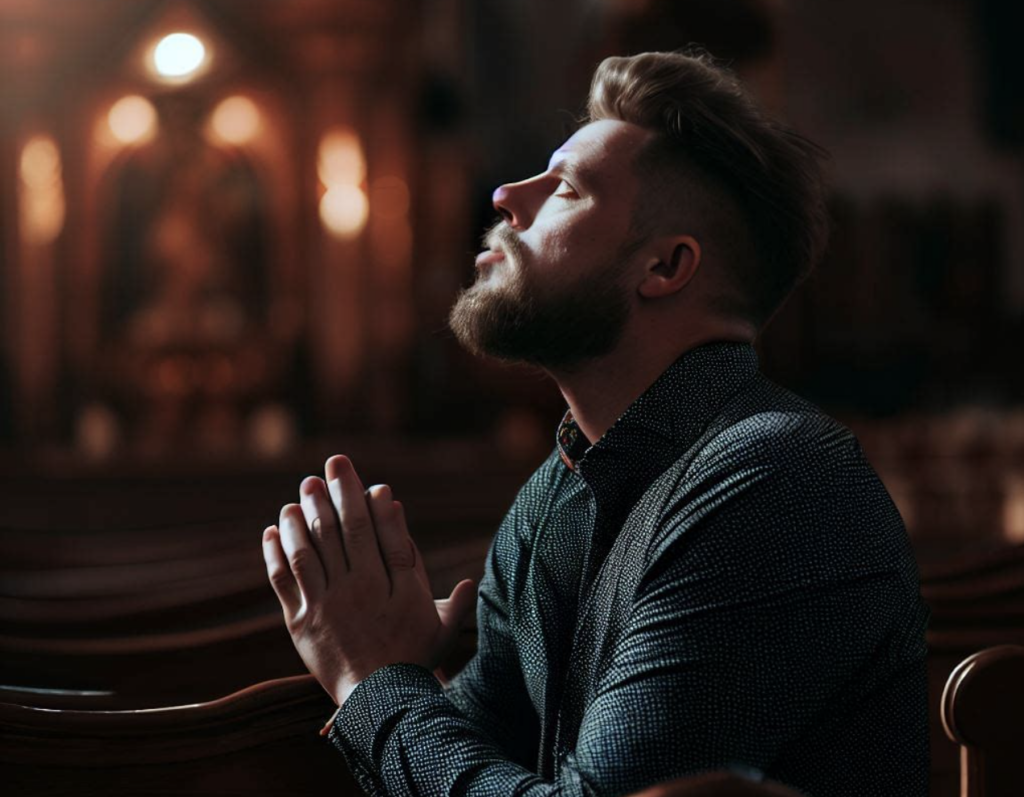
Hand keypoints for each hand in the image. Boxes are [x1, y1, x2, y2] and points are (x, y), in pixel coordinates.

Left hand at [261, 455, 476, 705]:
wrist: (380, 702)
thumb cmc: (415, 659)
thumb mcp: (442, 624)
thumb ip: (451, 594)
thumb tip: (464, 573)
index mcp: (386, 584)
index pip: (372, 529)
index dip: (363, 499)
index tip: (359, 477)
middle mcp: (353, 589)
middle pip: (338, 532)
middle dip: (330, 496)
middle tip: (324, 470)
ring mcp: (323, 605)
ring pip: (307, 551)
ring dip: (300, 519)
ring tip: (299, 495)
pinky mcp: (300, 623)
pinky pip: (283, 581)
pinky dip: (275, 554)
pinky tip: (273, 531)